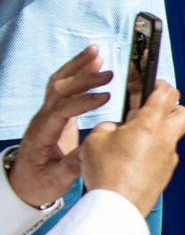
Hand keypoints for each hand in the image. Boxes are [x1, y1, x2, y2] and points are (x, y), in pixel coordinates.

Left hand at [7, 47, 110, 207]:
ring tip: (96, 52)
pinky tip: (92, 62)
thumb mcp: (55, 180)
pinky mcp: (54, 111)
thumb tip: (91, 152)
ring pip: (58, 82)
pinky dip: (76, 70)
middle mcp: (41, 119)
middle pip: (58, 89)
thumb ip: (72, 166)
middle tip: (109, 74)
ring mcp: (46, 113)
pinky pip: (62, 85)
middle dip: (83, 79)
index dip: (83, 101)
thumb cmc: (39, 182)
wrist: (24, 181)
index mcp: (41, 135)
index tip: (107, 97)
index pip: (60, 110)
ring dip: (77, 66)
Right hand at [78, 81, 184, 218]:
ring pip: (172, 135)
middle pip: (183, 112)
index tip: (148, 76)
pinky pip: (163, 154)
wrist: (116, 207)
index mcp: (151, 124)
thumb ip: (110, 125)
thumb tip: (119, 127)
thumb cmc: (105, 172)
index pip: (166, 92)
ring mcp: (169, 157)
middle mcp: (166, 139)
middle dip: (170, 105)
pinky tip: (131, 157)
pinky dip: (151, 150)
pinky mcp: (166, 173)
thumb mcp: (96, 138)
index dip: (157, 81)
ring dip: (157, 130)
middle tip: (148, 107)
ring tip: (133, 135)